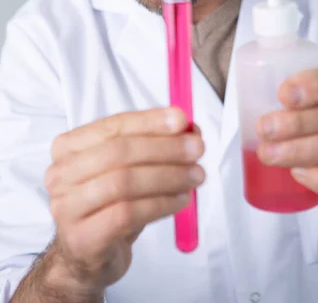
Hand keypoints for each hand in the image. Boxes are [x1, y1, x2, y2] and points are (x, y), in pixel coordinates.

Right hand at [45, 108, 204, 292]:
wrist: (88, 255)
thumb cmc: (111, 202)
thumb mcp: (130, 166)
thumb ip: (155, 142)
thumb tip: (189, 128)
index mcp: (68, 146)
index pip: (113, 125)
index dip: (150, 121)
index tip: (182, 120)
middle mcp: (60, 174)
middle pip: (119, 152)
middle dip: (164, 148)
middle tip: (197, 149)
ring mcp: (66, 207)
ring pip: (123, 182)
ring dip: (168, 176)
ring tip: (195, 176)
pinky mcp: (81, 238)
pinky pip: (127, 214)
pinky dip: (161, 204)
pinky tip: (181, 200)